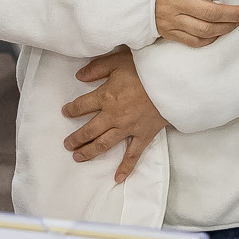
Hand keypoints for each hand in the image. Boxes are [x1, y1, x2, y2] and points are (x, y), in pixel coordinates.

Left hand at [63, 46, 170, 182]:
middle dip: (76, 138)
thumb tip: (79, 76)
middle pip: (89, 130)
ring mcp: (128, 128)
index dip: (71, 110)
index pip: (81, 106)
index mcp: (106, 96)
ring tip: (78, 157)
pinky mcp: (143, 135)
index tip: (66, 112)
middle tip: (67, 144)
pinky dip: (125, 167)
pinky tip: (117, 178)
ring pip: (104, 144)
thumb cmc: (146, 67)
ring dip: (89, 152)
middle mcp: (113, 115)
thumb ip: (97, 67)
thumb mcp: (119, 60)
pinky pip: (133, 154)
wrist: (172, 80)